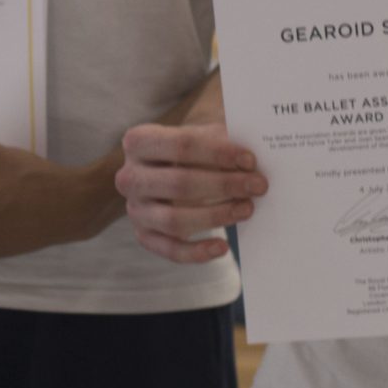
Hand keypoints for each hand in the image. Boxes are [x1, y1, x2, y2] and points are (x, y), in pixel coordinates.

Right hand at [116, 122, 264, 263]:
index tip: (250, 160)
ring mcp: (134, 209)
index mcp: (138, 141)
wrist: (174, 167)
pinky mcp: (145, 235)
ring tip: (247, 208)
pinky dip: (197, 252)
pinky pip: (170, 250)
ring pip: (174, 220)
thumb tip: (251, 160)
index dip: (218, 153)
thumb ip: (224, 140)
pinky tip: (223, 247)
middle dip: (224, 185)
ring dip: (216, 216)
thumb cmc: (195, 149)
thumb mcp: (204, 134)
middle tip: (259, 185)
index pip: (180, 145)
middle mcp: (129, 176)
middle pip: (178, 184)